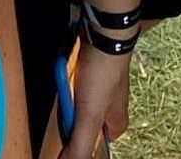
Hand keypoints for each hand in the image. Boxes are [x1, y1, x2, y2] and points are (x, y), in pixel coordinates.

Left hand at [58, 42, 131, 157]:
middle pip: (84, 121)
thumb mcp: (90, 118)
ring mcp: (101, 85)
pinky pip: (74, 79)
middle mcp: (111, 105)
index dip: (80, 141)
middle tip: (66, 105)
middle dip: (71, 114)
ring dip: (68, 93)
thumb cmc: (102, 78)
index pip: (96, 143)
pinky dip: (67, 77)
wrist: (104, 34)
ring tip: (65, 85)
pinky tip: (64, 72)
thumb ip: (79, 147)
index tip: (68, 132)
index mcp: (117, 122)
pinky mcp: (91, 68)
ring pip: (78, 99)